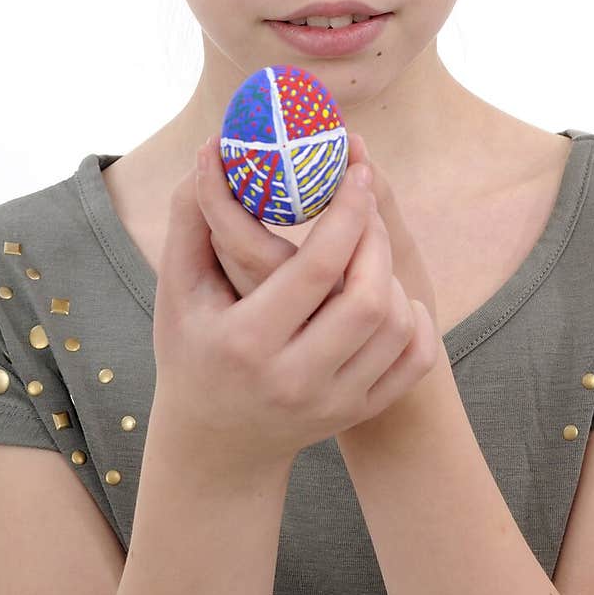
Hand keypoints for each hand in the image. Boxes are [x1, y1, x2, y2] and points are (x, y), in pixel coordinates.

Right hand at [149, 142, 437, 480]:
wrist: (215, 443)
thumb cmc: (192, 348)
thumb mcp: (178, 288)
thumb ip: (191, 218)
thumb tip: (211, 152)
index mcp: (246, 342)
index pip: (317, 268)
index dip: (346, 212)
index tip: (357, 172)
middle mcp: (293, 379)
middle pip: (367, 297)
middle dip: (376, 237)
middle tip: (365, 202)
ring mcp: (332, 402)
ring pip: (395, 325)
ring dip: (391, 273)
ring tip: (367, 247)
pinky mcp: (358, 412)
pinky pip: (415, 360)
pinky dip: (414, 320)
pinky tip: (390, 294)